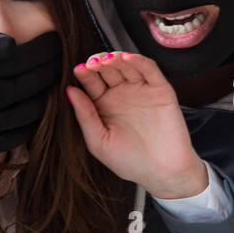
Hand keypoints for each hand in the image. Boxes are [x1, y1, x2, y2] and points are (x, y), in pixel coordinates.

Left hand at [65, 51, 206, 198]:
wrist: (163, 174)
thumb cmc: (130, 162)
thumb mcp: (99, 141)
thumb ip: (85, 116)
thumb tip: (70, 91)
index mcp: (104, 106)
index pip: (92, 82)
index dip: (84, 74)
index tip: (78, 70)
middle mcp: (122, 95)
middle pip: (108, 70)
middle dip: (98, 63)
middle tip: (92, 64)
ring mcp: (141, 91)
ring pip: (127, 65)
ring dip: (116, 58)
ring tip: (107, 60)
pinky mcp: (160, 90)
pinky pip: (149, 70)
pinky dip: (139, 61)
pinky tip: (127, 58)